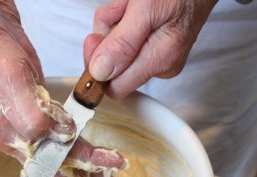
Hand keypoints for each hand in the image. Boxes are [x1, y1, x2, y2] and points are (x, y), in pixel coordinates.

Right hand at [0, 0, 126, 176]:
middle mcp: (10, 135)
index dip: (76, 162)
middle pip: (52, 163)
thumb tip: (58, 135)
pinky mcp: (33, 116)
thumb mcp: (9, 76)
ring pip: (57, 155)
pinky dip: (74, 152)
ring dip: (83, 170)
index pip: (43, 156)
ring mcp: (21, 127)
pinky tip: (88, 164)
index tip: (103, 165)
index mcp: (1, 131)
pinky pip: (57, 140)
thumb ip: (31, 111)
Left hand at [83, 0, 217, 97]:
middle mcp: (160, 64)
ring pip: (116, 50)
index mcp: (160, 61)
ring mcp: (158, 55)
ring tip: (129, 4)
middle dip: (107, 37)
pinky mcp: (155, 45)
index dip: (98, 67)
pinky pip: (126, 40)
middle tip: (119, 11)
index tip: (96, 39)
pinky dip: (121, 20)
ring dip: (113, 23)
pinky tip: (133, 6)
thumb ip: (123, 43)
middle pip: (113, 67)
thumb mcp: (147, 8)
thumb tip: (100, 73)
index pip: (115, 88)